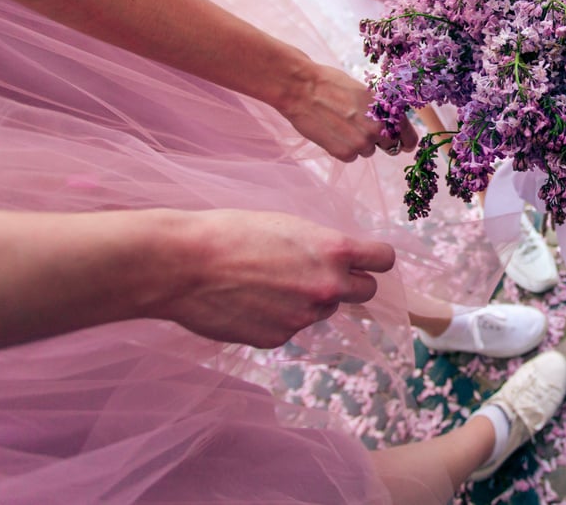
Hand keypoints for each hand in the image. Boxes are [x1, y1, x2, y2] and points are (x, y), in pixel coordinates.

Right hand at [157, 210, 395, 347]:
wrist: (181, 265)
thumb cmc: (230, 234)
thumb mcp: (287, 226)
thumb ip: (321, 247)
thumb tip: (338, 262)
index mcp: (333, 251)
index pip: (384, 260)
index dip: (376, 259)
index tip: (369, 260)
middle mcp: (327, 287)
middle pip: (366, 291)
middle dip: (351, 283)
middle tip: (323, 274)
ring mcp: (304, 317)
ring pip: (324, 310)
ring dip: (309, 300)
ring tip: (268, 282)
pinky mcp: (278, 339)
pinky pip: (291, 328)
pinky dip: (278, 317)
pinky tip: (248, 302)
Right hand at [277, 63, 416, 161]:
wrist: (301, 88)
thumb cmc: (331, 85)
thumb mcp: (365, 92)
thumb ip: (380, 110)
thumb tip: (390, 124)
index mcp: (388, 111)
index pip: (409, 137)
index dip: (406, 141)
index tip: (404, 143)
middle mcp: (379, 129)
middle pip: (391, 147)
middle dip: (381, 141)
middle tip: (364, 130)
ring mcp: (362, 143)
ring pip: (368, 151)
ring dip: (359, 143)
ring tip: (340, 124)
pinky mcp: (344, 153)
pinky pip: (350, 156)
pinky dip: (342, 148)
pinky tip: (331, 132)